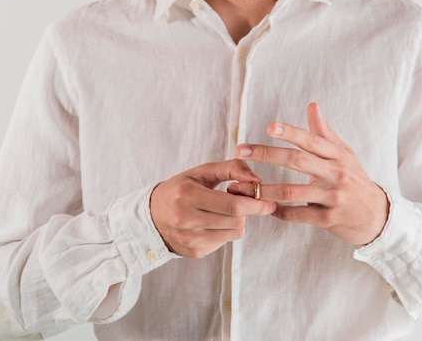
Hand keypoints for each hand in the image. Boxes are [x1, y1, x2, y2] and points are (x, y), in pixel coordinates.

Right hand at [150, 159, 276, 257]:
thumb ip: (231, 168)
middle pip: (235, 221)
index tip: (270, 203)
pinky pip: (224, 243)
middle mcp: (185, 219)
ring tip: (225, 212)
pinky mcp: (194, 252)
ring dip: (237, 222)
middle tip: (245, 203)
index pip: (232, 205)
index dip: (255, 204)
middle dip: (247, 212)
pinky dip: (225, 232)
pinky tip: (212, 224)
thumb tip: (257, 179)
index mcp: (187, 195)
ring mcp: (189, 239)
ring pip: (233, 234)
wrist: (151, 216)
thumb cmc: (181, 189)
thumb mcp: (202, 172)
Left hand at [232, 102, 388, 244]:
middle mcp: (336, 174)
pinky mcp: (329, 219)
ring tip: (242, 188)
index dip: (290, 132)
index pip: (311, 140)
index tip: (269, 127)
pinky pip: (298, 215)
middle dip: (266, 154)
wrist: (380, 217)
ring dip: (265, 190)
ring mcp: (333, 197)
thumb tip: (311, 105)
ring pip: (292, 191)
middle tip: (240, 151)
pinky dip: (279, 212)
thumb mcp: (345, 154)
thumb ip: (324, 132)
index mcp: (337, 155)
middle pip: (297, 161)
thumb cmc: (356, 181)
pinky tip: (266, 208)